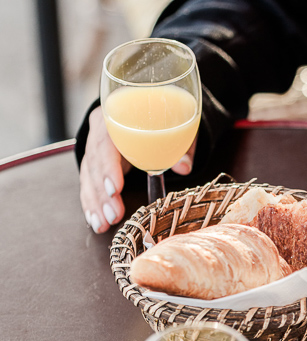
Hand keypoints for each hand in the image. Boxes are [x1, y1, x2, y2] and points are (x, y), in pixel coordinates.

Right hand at [79, 106, 196, 232]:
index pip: (105, 141)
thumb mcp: (175, 127)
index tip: (116, 188)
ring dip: (95, 203)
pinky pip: (88, 185)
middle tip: (114, 214)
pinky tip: (96, 221)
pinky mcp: (94, 166)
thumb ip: (180, 145)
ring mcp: (95, 150)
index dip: (108, 166)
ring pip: (88, 177)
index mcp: (115, 117)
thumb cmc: (160, 120)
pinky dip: (91, 205)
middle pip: (95, 163)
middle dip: (102, 193)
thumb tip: (184, 167)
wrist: (145, 115)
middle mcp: (100, 132)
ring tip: (103, 224)